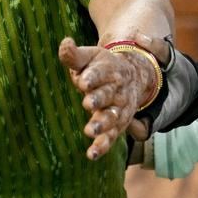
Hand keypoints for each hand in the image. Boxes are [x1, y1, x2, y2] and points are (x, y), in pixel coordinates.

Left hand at [58, 37, 158, 160]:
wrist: (131, 78)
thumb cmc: (102, 67)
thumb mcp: (91, 56)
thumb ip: (74, 55)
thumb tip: (65, 43)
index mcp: (109, 70)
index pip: (101, 73)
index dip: (92, 77)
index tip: (83, 82)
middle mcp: (116, 91)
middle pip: (108, 95)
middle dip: (99, 99)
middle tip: (87, 103)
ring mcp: (118, 110)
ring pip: (112, 117)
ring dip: (102, 124)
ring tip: (90, 131)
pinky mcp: (117, 126)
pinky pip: (111, 137)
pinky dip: (102, 146)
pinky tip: (91, 155)